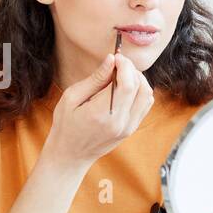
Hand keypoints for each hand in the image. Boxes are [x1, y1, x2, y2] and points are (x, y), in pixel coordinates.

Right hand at [42, 53, 153, 169]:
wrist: (70, 155)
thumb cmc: (65, 125)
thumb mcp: (71, 98)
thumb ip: (95, 79)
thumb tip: (111, 60)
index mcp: (102, 114)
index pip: (127, 84)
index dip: (125, 65)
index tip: (116, 57)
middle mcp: (120, 122)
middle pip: (140, 87)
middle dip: (131, 69)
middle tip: (117, 64)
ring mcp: (128, 127)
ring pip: (147, 95)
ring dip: (138, 80)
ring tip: (121, 75)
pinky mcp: (131, 129)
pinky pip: (145, 105)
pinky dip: (140, 91)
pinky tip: (125, 88)